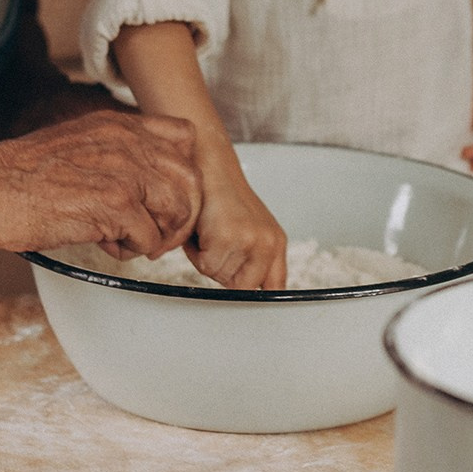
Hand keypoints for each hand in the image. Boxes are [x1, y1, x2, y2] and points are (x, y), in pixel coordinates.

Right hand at [0, 108, 200, 259]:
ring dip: (160, 234)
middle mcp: (128, 141)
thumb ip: (117, 153)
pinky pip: (150, 237)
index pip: (185, 137)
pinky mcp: (114, 202)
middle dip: (180, 213)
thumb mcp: (78, 144)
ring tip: (131, 241)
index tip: (167, 197)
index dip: (184, 172)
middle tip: (156, 232)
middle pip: (191, 178)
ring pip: (179, 208)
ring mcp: (124, 170)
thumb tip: (148, 184)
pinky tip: (107, 245)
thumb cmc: (22, 176)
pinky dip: (133, 250)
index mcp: (120, 125)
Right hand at [186, 170, 287, 290]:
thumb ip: (248, 259)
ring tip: (207, 231)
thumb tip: (242, 294)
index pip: (276, 287)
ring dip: (207, 260)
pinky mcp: (231, 237)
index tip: (254, 308)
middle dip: (222, 272)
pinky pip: (206, 265)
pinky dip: (196, 252)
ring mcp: (252, 240)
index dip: (263, 301)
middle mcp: (269, 243)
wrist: (207, 162)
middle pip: (243, 289)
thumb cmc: (218, 196)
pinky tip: (201, 228)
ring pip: (221, 277)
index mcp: (275, 242)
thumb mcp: (245, 228)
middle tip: (214, 244)